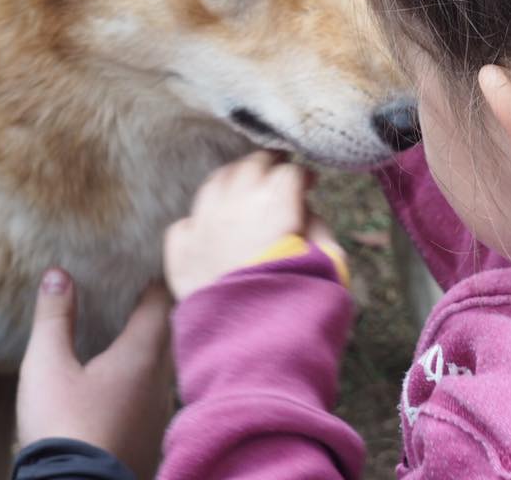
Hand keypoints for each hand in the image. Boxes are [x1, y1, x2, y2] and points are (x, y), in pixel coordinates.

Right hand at [17, 269, 172, 479]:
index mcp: (142, 357)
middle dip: (157, 311)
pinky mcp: (151, 439)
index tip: (148, 264)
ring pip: (164, 367)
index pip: (160, 303)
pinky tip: (123, 385)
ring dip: (152, 347)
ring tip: (130, 334)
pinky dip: (144, 379)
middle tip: (139, 292)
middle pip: (168, 333)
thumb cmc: (62, 430)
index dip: (155, 280)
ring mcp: (159, 413)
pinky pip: (155, 396)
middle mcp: (161, 382)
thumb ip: (54, 319)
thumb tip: (57, 275)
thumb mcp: (46, 368)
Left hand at [164, 150, 325, 299]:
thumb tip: (304, 211)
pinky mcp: (180, 253)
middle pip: (249, 166)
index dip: (301, 174)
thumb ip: (318, 227)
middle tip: (277, 175)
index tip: (309, 183)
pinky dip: (199, 220)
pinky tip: (211, 228)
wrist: (254, 344)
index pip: (288, 170)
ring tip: (243, 191)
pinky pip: (185, 222)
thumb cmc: (301, 302)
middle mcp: (233, 204)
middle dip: (267, 166)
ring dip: (232, 181)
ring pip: (213, 184)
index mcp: (274, 202)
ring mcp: (201, 226)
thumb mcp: (330, 261)